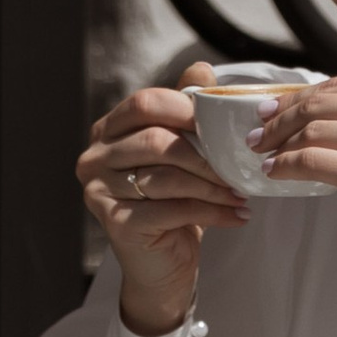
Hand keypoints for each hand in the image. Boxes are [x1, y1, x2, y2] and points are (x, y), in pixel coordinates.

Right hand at [78, 67, 242, 335]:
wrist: (160, 266)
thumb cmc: (171, 203)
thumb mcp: (180, 152)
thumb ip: (184, 112)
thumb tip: (202, 69)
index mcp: (107, 132)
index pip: (144, 104)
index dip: (186, 109)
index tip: (222, 124)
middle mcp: (94, 159)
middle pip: (155, 140)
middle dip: (205, 153)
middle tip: (239, 164)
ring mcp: (98, 192)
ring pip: (166, 176)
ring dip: (213, 185)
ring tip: (241, 191)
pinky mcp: (115, 224)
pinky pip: (172, 209)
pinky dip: (211, 211)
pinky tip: (236, 214)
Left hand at [253, 74, 336, 292]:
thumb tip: (334, 119)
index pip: (335, 85)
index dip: (296, 97)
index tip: (274, 108)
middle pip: (316, 103)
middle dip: (278, 117)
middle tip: (257, 132)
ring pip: (309, 130)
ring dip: (278, 143)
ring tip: (263, 155)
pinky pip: (312, 162)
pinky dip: (286, 166)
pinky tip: (276, 172)